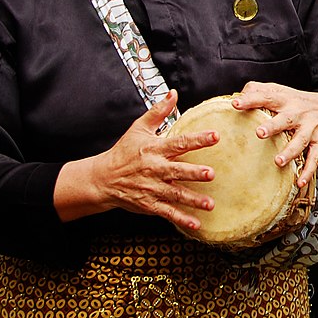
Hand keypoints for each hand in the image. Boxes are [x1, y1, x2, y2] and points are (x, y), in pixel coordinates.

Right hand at [55, 91, 218, 229]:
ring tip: (210, 204)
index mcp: (155, 149)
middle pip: (177, 171)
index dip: (197, 139)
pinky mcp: (149, 204)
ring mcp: (152, 188)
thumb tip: (174, 93)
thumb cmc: (124, 152)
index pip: (179, 143)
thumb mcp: (138, 128)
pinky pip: (167, 212)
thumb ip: (159, 111)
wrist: (102, 179)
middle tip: (211, 174)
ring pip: (175, 194)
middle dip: (194, 173)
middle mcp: (155, 169)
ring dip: (193, 200)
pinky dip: (181, 219)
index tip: (215, 136)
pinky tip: (195, 224)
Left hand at [231, 82, 317, 189]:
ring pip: (300, 141)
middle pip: (285, 119)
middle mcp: (299, 113)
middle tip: (259, 133)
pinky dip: (308, 171)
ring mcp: (311, 128)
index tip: (235, 104)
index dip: (251, 99)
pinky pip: (315, 158)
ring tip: (278, 161)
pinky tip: (300, 182)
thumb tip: (238, 95)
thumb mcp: (282, 92)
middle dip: (273, 126)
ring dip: (290, 151)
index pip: (267, 96)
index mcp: (286, 100)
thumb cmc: (299, 104)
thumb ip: (260, 91)